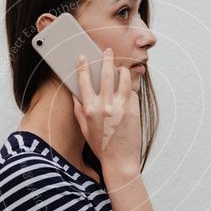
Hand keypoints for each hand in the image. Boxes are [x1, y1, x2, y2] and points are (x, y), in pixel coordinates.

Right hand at [72, 47, 140, 173]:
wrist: (120, 160)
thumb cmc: (101, 146)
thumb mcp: (85, 129)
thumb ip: (79, 110)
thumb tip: (76, 95)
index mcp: (90, 109)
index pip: (84, 81)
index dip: (83, 67)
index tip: (83, 57)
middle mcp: (105, 105)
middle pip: (106, 74)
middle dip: (106, 59)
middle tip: (108, 51)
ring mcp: (121, 106)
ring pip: (123, 78)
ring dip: (122, 71)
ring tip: (121, 69)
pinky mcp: (134, 109)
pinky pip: (131, 92)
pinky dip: (129, 91)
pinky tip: (126, 94)